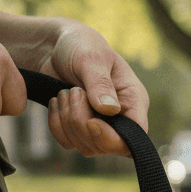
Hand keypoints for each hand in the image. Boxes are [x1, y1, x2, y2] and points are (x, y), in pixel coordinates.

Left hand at [0, 0, 148, 157]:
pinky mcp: (79, 129)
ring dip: (67, 120)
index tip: (92, 122)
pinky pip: (68, 142)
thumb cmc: (81, 45)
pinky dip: (56, 125)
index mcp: (134, 101)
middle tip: (72, 91)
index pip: (136, 135)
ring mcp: (100, 126)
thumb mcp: (91, 59)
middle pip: (107, 145)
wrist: (55, 45)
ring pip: (85, 146)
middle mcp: (121, 118)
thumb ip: (100, 84)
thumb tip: (110, 110)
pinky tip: (57, 102)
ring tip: (64, 92)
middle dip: (82, 123)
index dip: (114, 138)